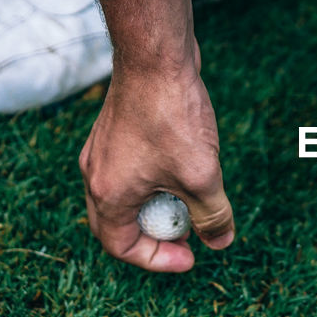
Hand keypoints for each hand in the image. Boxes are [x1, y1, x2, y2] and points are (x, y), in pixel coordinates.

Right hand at [78, 62, 234, 271]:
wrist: (155, 57)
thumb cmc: (173, 116)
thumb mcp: (202, 175)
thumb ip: (212, 215)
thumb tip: (221, 242)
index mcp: (109, 195)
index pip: (122, 247)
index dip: (157, 260)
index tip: (190, 257)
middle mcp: (95, 175)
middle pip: (118, 225)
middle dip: (155, 236)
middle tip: (189, 236)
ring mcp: (102, 151)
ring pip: (124, 196)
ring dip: (155, 208)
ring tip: (189, 203)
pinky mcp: (115, 131)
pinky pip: (129, 171)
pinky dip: (153, 182)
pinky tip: (184, 169)